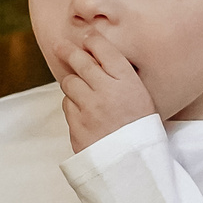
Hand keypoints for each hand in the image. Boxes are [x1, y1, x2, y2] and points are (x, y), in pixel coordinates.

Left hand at [57, 33, 157, 152]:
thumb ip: (121, 78)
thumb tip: (95, 57)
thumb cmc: (141, 130)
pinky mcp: (76, 126)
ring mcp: (89, 109)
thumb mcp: (142, 98)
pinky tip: (85, 114)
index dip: (92, 39)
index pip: (104, 50)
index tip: (86, 36)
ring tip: (84, 92)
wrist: (134, 166)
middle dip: (68, 50)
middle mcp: (107, 92)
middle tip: (60, 45)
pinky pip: (67, 106)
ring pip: (69, 83)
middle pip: (79, 61)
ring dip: (73, 84)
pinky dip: (73, 106)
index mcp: (128, 83)